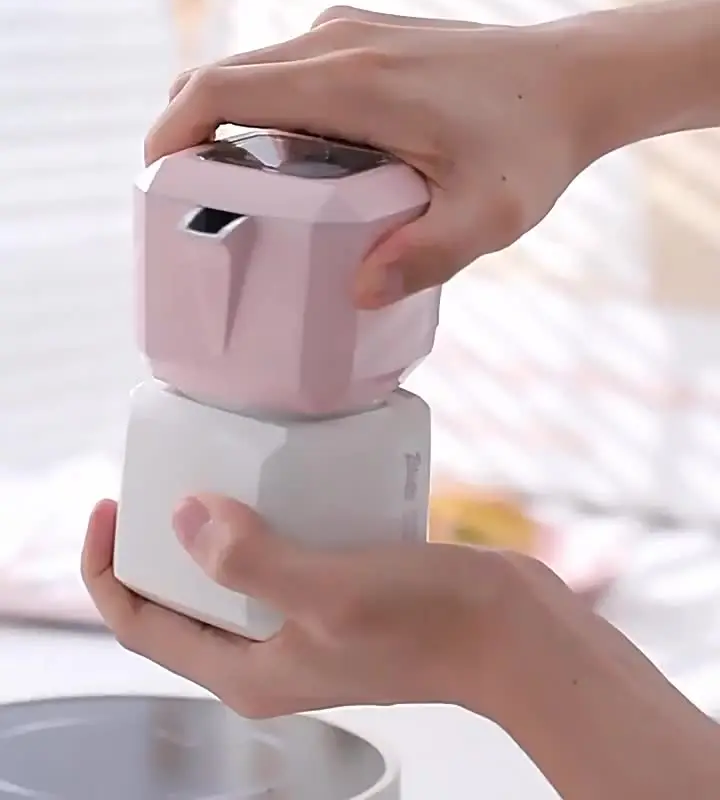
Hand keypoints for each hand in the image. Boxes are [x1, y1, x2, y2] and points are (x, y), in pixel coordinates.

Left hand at [81, 495, 541, 718]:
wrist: (510, 632)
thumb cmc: (428, 624)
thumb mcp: (328, 591)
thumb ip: (248, 560)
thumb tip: (184, 518)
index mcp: (247, 671)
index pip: (141, 625)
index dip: (107, 568)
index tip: (107, 505)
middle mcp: (267, 654)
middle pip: (179, 599)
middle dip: (158, 542)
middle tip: (162, 474)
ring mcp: (301, 625)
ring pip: (229, 574)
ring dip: (212, 526)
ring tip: (214, 468)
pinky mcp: (333, 594)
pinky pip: (277, 554)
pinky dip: (266, 520)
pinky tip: (281, 480)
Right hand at [145, 7, 595, 307]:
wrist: (574, 78)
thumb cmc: (533, 142)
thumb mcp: (487, 216)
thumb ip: (424, 255)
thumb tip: (359, 291)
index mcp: (350, 80)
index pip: (220, 90)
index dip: (169, 133)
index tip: (155, 184)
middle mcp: (337, 42)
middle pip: (221, 76)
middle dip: (187, 135)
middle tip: (191, 203)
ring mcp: (350, 32)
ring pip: (253, 72)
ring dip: (228, 123)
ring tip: (239, 191)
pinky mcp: (364, 38)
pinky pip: (288, 70)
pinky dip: (266, 110)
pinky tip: (294, 162)